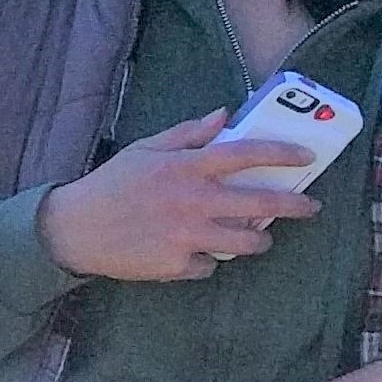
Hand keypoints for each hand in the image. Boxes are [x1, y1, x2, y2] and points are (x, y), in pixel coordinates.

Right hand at [36, 108, 320, 281]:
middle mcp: (192, 201)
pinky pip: (210, 265)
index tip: (305, 156)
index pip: (244, 154)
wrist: (73, 229)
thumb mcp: (143, 150)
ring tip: (255, 237)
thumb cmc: (110, 185)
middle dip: (294, 205)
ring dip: (258, 240)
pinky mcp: (178, 264)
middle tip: (308, 207)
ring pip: (247, 243)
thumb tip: (224, 116)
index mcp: (184, 168)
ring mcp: (187, 236)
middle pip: (261, 204)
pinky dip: (206, 259)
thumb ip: (187, 134)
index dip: (281, 153)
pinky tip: (190, 252)